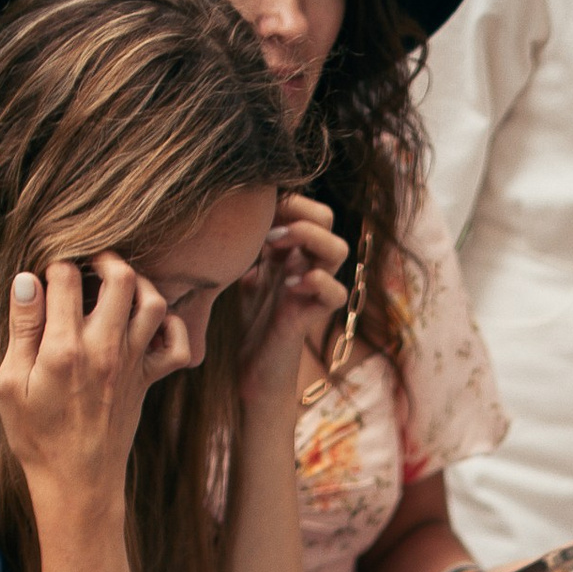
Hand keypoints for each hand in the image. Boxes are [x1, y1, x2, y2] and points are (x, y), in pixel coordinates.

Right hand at [0, 259, 182, 510]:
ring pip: (154, 302)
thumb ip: (21, 329)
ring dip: (138, 284)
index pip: (66, 275)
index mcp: (63, 349)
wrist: (77, 483)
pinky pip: (179, 347)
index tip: (47, 278)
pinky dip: (173, 328)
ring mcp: (132, 365)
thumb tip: (27, 280)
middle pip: (121, 277)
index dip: (54, 264)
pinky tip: (147, 325)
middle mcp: (104, 351)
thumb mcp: (9, 383)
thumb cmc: (36, 435)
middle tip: (87, 266)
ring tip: (115, 287)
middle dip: (103, 258)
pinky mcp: (148, 381)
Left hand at [237, 195, 349, 408]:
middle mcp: (308, 265)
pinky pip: (337, 293)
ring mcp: (314, 290)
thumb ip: (249, 244)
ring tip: (276, 251)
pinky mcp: (313, 316)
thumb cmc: (250, 321)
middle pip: (326, 218)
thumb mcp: (242, 272)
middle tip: (268, 232)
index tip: (256, 212)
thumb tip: (233, 210)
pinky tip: (287, 287)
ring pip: (338, 249)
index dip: (286, 201)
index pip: (305, 207)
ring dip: (308, 241)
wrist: (254, 370)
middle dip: (298, 214)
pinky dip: (315, 283)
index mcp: (293, 251)